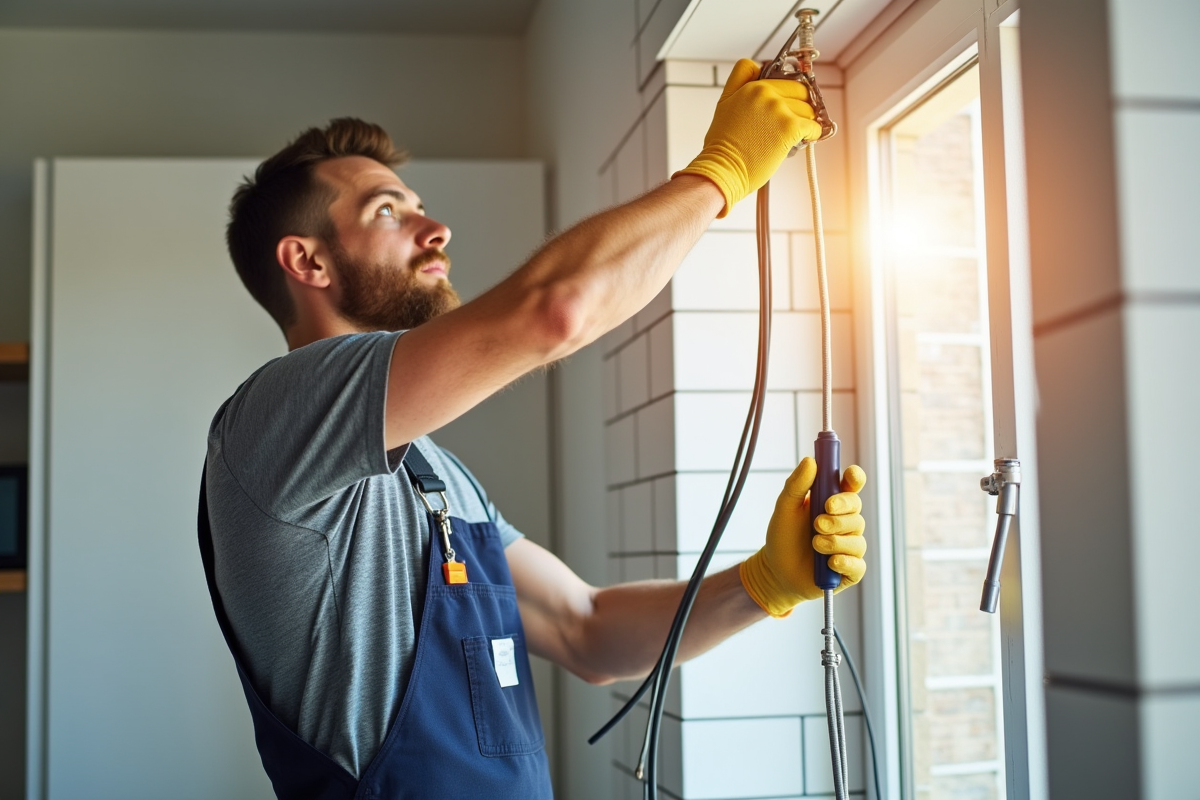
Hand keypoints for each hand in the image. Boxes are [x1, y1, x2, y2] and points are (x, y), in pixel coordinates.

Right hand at [674, 58, 822, 216]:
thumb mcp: (724, 102)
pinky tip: (803, 140)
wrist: (723, 169)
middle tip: (793, 121)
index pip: (784, 77)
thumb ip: (740, 80)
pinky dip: (813, 135)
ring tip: (793, 135)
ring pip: (808, 110)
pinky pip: (813, 127)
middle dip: (800, 106)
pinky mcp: (789, 128)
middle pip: (800, 91)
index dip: (789, 91)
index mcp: (752, 86)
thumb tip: (758, 67)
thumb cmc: (722, 145)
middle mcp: (766, 94)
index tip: (791, 101)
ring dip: (805, 122)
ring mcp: (779, 109)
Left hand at [739, 458, 866, 617]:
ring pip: (856, 539)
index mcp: (832, 502)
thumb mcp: (785, 508)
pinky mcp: (849, 569)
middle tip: (818, 522)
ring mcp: (849, 545)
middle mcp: (845, 521)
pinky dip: (844, 562)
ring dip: (834, 541)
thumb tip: (810, 460)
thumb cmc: (783, 536)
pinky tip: (829, 562)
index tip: (848, 477)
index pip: (852, 485)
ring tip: (814, 544)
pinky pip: (857, 565)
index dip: (855, 478)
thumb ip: (797, 485)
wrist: (776, 570)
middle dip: (839, 515)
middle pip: (856, 510)